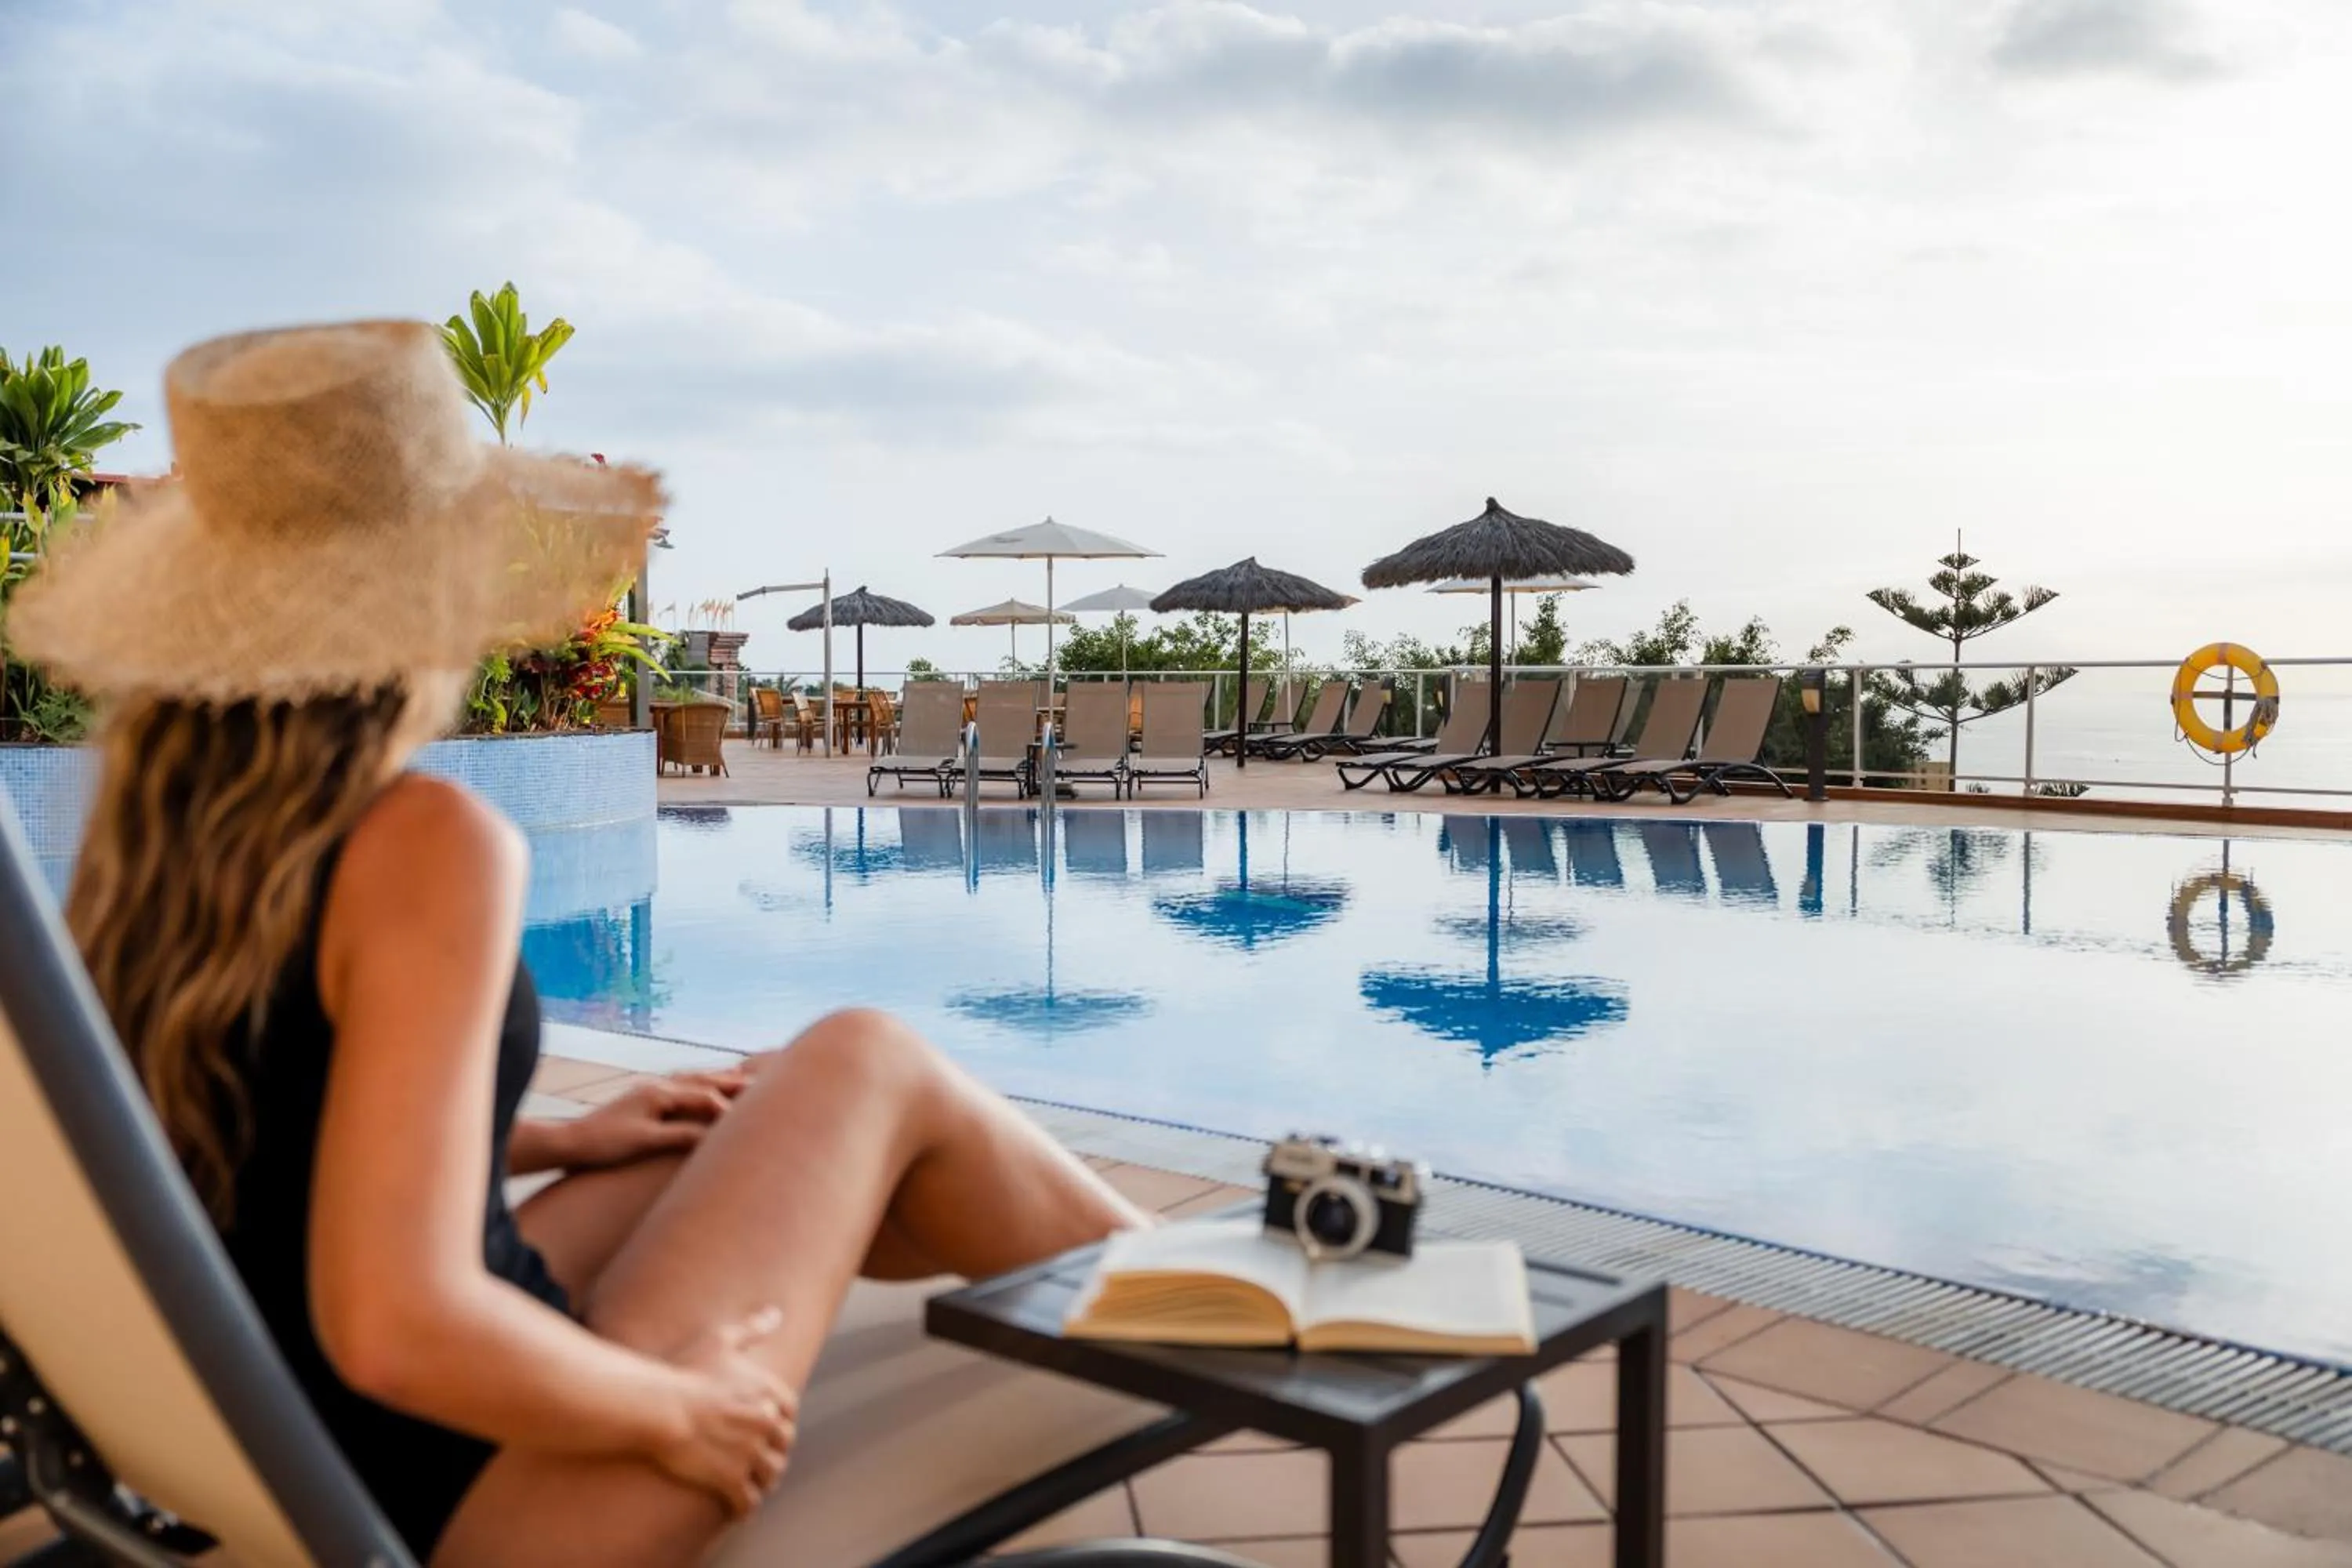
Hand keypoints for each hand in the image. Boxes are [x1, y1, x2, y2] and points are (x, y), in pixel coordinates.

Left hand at [557, 1069, 748, 1169]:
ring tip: (742, 1079)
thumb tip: (712, 1136)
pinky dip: (701, 1084)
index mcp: (660, 1094)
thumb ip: (679, 1136)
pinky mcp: (645, 1099)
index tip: (753, 1119)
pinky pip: (682, 1085)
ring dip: (719, 1079)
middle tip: (764, 1082)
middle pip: (704, 1079)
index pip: (705, 1097)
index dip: (730, 1108)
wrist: (570, 1142)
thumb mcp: (644, 1141)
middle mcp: (658, 1086)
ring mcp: (651, 1090)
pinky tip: (704, 1089)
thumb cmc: (605, 1144)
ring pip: (693, 1079)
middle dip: (733, 1081)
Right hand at [651, 1307, 797, 1516]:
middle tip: (766, 1460)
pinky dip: (746, 1507)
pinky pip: (748, 1501)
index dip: (782, 1421)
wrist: (660, 1408)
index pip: (790, 1411)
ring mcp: (751, 1452)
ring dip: (765, 1481)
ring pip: (771, 1474)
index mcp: (768, 1392)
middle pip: (783, 1444)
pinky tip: (740, 1510)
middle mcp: (766, 1423)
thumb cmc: (685, 1373)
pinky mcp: (731, 1478)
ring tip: (757, 1486)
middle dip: (776, 1452)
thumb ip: (751, 1328)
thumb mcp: (721, 1341)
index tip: (774, 1428)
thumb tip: (775, 1314)